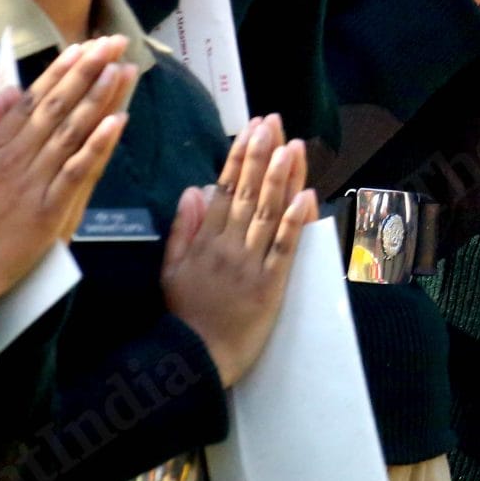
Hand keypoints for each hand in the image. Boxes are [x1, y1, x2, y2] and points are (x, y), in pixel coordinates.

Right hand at [0, 38, 138, 302]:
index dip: (61, 71)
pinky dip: (97, 146)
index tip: (83, 47)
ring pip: (72, 132)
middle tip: (112, 44)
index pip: (35, 98)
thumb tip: (7, 90)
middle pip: (58, 106)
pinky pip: (77, 171)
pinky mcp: (50, 208)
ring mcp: (36, 180)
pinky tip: (117, 123)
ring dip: (98, 99)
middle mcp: (18, 155)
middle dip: (87, 72)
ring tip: (120, 71)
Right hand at [161, 113, 316, 387]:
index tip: (252, 128)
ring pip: (270, 213)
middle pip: (250, 193)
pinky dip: (297, 221)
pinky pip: (286, 248)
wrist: (197, 358)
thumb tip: (193, 188)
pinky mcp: (272, 285)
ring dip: (283, 178)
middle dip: (262, 155)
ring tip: (293, 146)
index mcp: (205, 240)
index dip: (240, 156)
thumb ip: (182, 229)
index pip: (225, 188)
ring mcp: (252, 264)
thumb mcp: (170, 270)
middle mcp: (229, 245)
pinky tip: (308, 195)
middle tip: (273, 122)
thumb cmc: (185, 314)